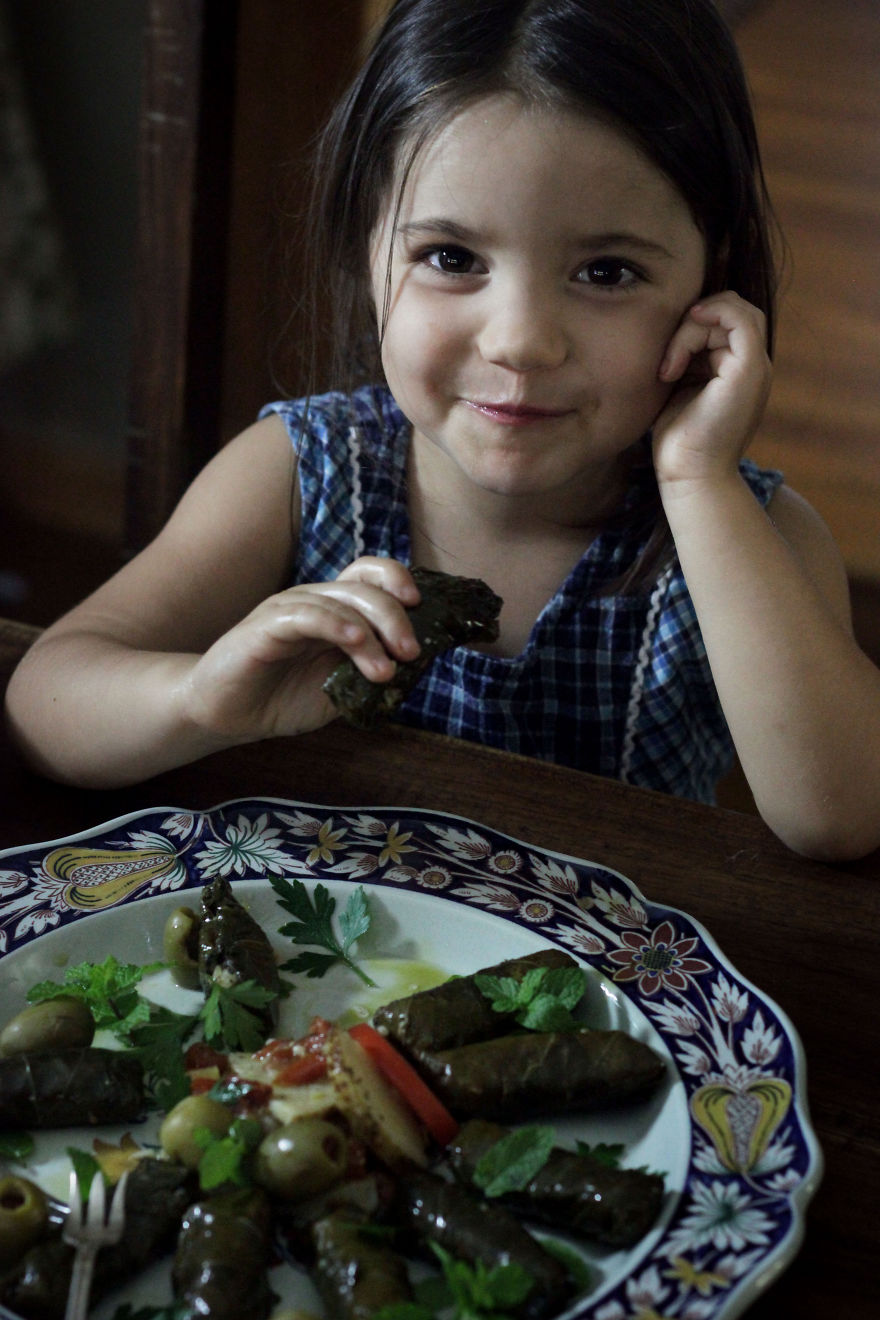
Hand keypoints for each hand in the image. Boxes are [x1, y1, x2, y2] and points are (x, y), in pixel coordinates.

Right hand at [179, 557, 421, 742]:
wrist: (227, 714)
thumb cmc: (282, 698)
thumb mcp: (339, 689)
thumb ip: (370, 674)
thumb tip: (414, 668)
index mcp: (333, 609)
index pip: (369, 574)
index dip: (397, 580)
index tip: (423, 607)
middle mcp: (313, 601)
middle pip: (363, 587)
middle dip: (396, 618)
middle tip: (411, 653)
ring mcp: (288, 609)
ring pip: (340, 601)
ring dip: (371, 635)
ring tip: (385, 671)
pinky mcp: (265, 626)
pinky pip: (306, 615)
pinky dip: (336, 625)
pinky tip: (356, 642)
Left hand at [651, 292, 771, 489]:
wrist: (688, 476)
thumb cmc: (678, 441)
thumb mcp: (679, 388)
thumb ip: (685, 359)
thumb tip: (668, 333)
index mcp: (737, 370)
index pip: (725, 319)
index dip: (693, 325)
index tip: (664, 362)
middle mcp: (752, 366)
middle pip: (732, 309)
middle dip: (693, 322)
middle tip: (667, 361)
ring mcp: (755, 367)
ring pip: (732, 312)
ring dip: (692, 329)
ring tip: (670, 368)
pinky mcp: (749, 371)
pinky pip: (739, 319)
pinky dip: (708, 320)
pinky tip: (680, 349)